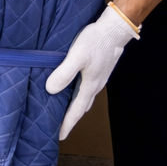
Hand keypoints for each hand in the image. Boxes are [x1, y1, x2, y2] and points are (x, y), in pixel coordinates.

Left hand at [45, 3, 138, 139]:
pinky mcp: (100, 70)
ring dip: (76, 107)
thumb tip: (50, 89)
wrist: (116, 29)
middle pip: (82, 108)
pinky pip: (88, 89)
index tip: (59, 136)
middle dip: (71, 119)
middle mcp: (96, 85)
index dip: (67, 124)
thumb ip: (64, 73)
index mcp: (90, 86)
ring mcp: (99, 78)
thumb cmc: (96, 41)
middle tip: (60, 128)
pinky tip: (73, 90)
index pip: (76, 111)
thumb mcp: (77, 56)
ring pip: (86, 98)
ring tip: (64, 112)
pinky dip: (80, 95)